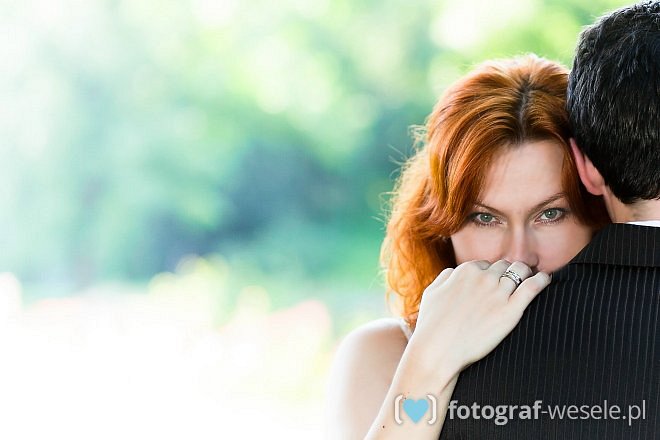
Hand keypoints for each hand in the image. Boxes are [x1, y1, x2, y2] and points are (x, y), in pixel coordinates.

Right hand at [408, 260, 550, 375]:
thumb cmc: (432, 325)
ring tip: (532, 278)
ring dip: (526, 273)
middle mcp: (483, 277)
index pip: (485, 264)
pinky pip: (533, 286)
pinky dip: (542, 280)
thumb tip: (455, 272)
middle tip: (514, 282)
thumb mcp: (432, 293)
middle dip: (508, 272)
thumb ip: (445, 277)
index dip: (490, 273)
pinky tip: (545, 280)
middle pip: (504, 265)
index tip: (494, 282)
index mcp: (465, 271)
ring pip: (521, 271)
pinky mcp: (511, 310)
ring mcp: (498, 292)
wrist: (438, 350)